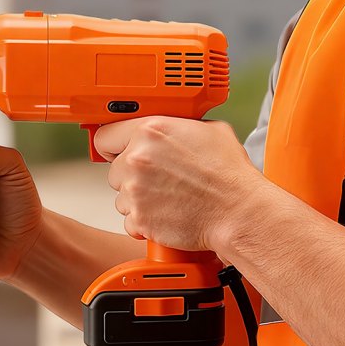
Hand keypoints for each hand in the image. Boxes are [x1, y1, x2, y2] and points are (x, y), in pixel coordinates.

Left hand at [94, 116, 263, 254]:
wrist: (240, 211)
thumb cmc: (228, 173)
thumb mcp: (207, 129)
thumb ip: (175, 125)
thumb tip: (165, 126)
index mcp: (149, 131)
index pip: (104, 136)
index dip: (113, 145)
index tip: (116, 152)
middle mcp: (137, 159)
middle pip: (114, 169)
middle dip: (131, 175)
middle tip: (159, 179)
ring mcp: (136, 190)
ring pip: (121, 196)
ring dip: (138, 198)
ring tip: (167, 197)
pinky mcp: (140, 217)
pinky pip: (130, 220)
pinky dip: (144, 221)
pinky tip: (167, 213)